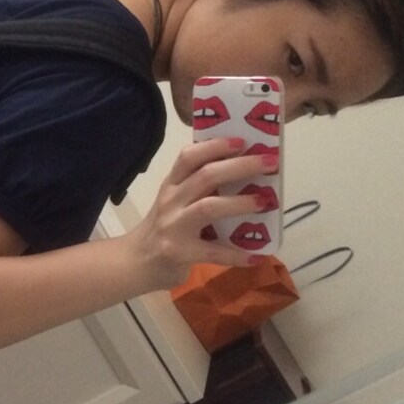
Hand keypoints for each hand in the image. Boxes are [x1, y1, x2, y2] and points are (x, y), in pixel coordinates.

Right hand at [122, 137, 277, 290]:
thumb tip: (243, 176)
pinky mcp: (180, 253)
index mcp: (171, 185)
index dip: (215, 146)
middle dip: (240, 166)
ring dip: (240, 203)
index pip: (189, 156)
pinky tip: (257, 255)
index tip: (242, 140)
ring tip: (264, 202)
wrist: (135, 263)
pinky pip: (213, 252)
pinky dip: (237, 254)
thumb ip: (197, 189)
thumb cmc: (161, 229)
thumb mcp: (173, 202)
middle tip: (269, 162)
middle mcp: (171, 201)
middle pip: (205, 176)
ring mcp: (174, 227)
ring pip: (208, 207)